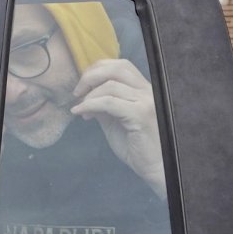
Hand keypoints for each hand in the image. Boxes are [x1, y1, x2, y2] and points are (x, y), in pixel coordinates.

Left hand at [70, 59, 165, 199]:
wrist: (155, 168)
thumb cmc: (137, 147)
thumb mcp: (115, 121)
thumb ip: (103, 106)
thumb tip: (85, 96)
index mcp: (143, 90)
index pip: (120, 65)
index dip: (97, 69)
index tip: (82, 85)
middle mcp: (147, 91)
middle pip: (117, 67)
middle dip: (91, 76)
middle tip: (77, 93)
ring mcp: (146, 101)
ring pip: (111, 85)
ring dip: (89, 95)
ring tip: (81, 109)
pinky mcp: (140, 115)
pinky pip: (110, 103)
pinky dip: (91, 105)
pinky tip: (81, 114)